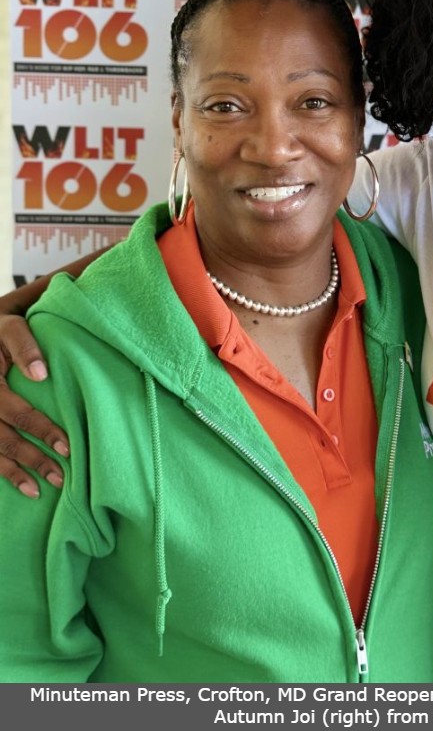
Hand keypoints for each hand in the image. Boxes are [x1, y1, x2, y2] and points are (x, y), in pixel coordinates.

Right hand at [0, 314, 67, 497]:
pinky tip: (28, 489)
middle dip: (34, 425)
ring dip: (23, 459)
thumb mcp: (26, 310)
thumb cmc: (13, 329)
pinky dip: (6, 472)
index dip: (24, 353)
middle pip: (2, 400)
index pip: (10, 334)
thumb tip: (96, 270)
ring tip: (55, 477)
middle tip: (67, 447)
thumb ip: (54, 306)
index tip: (43, 374)